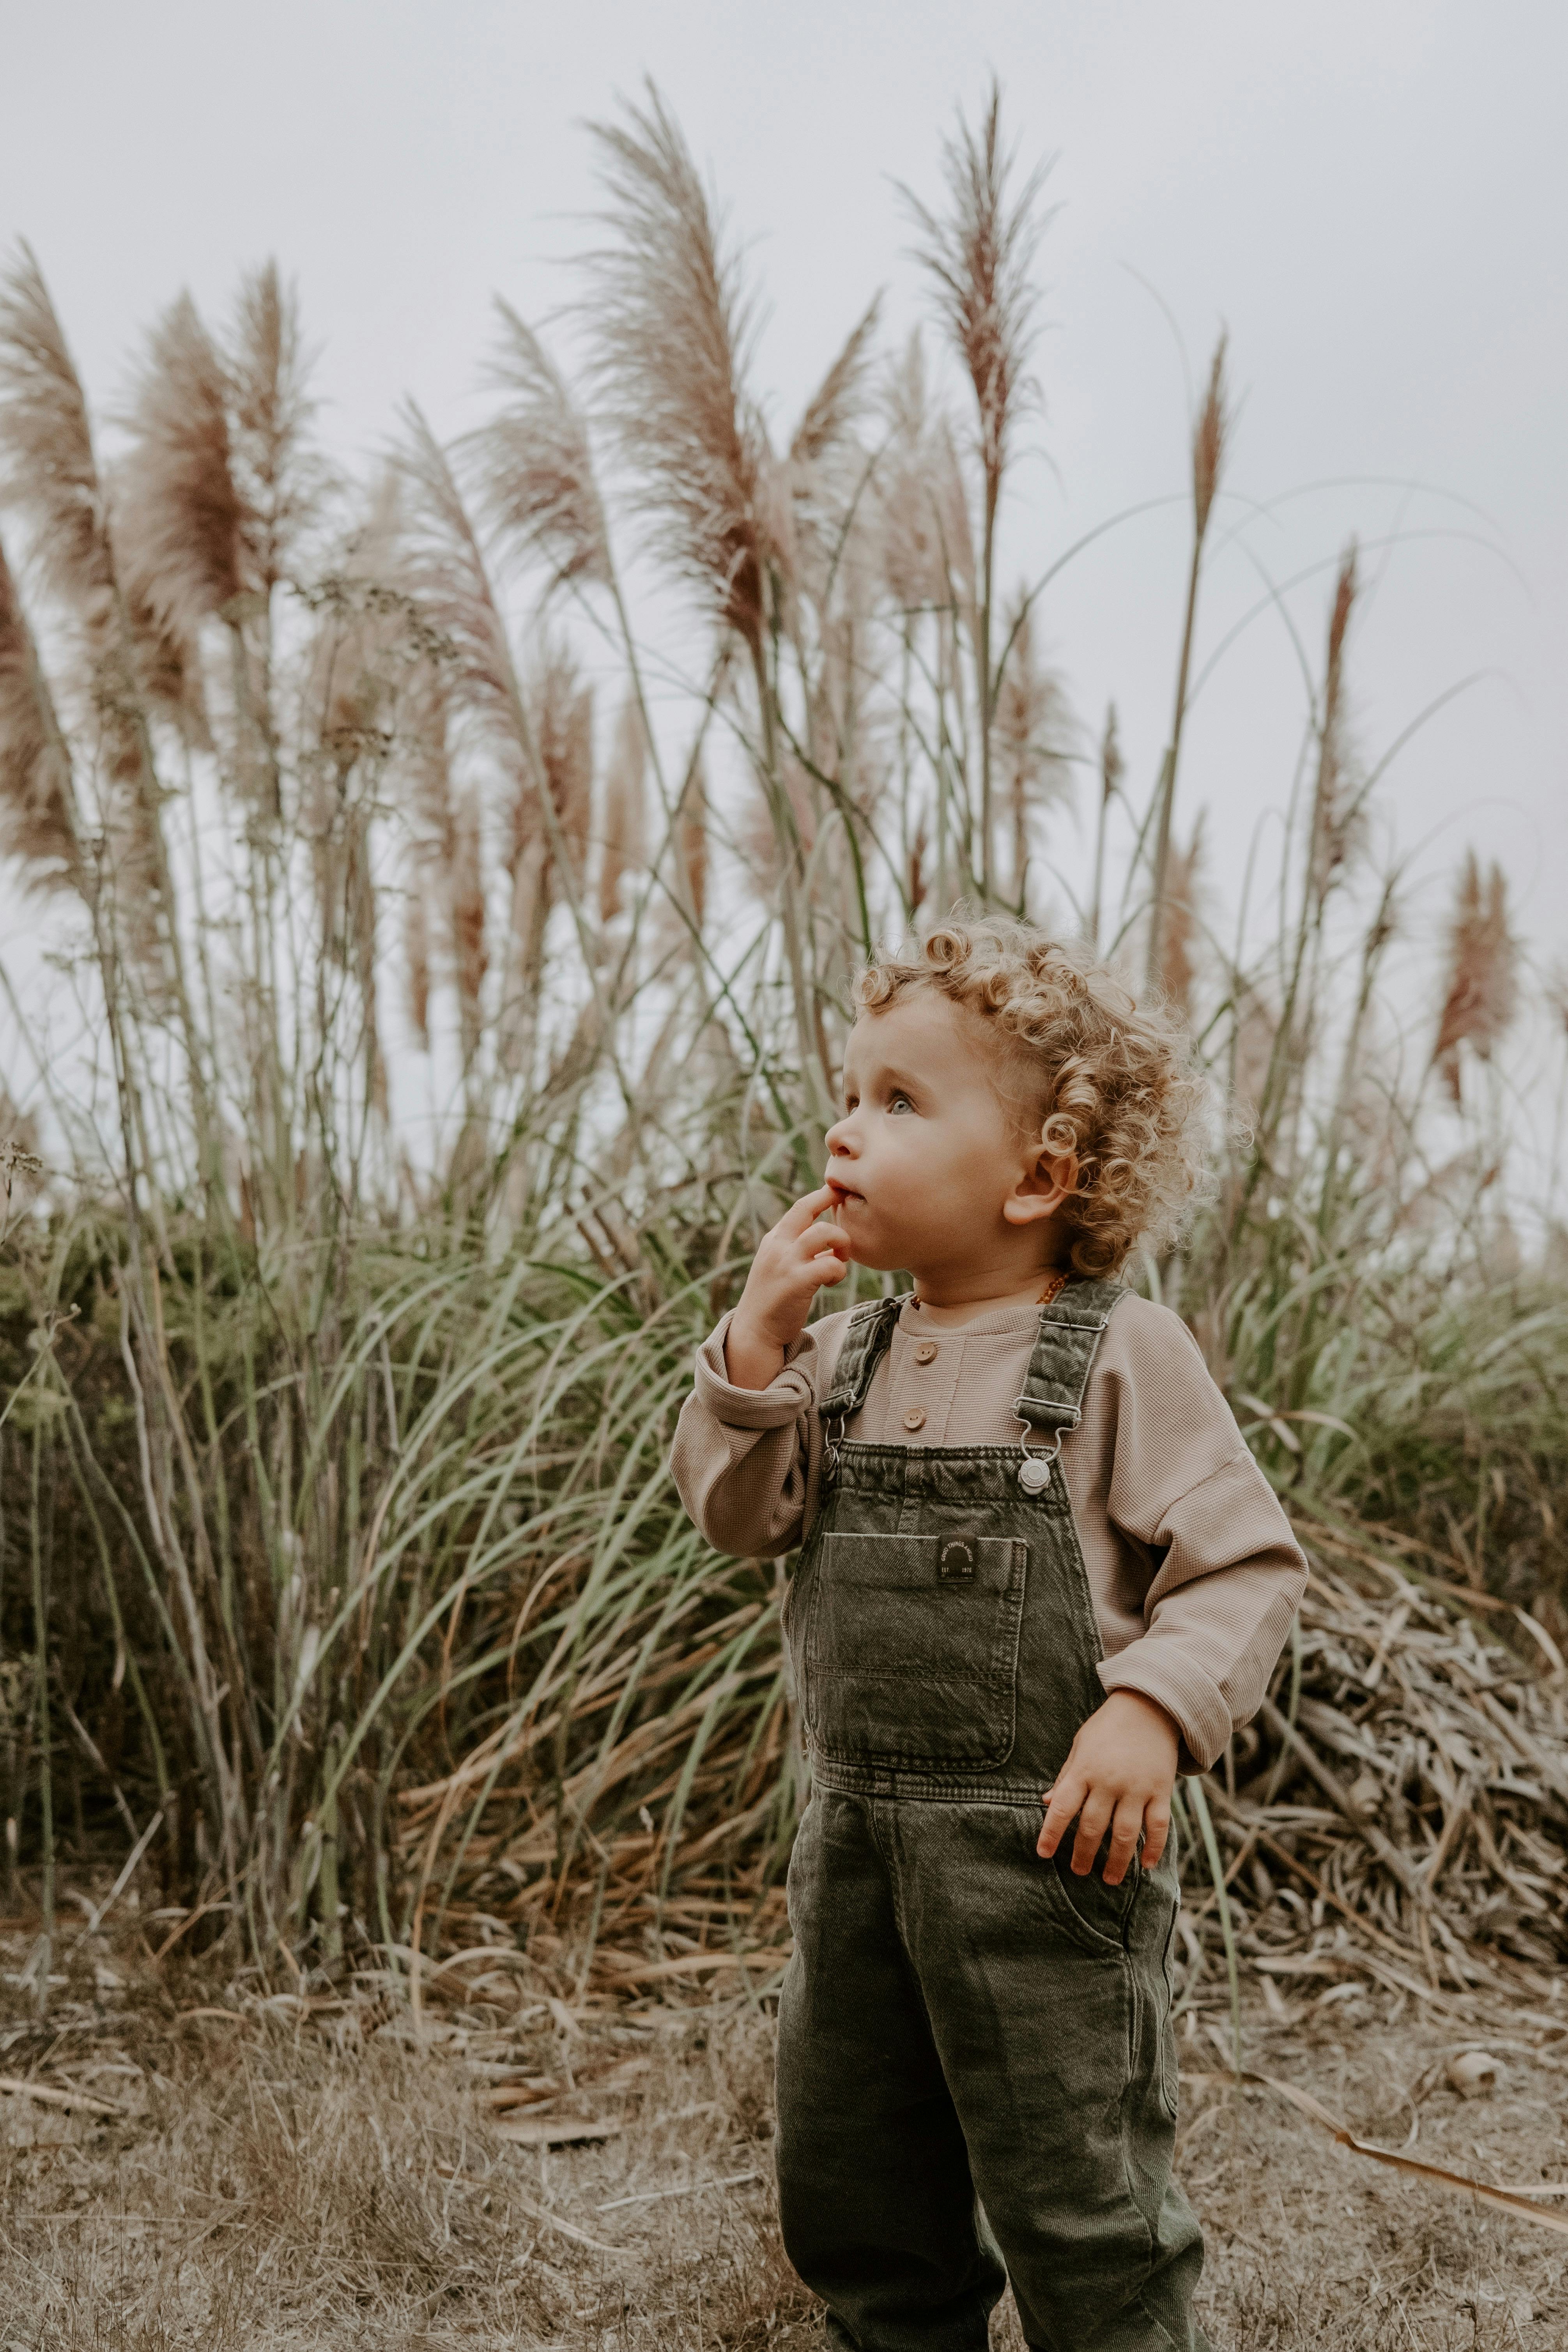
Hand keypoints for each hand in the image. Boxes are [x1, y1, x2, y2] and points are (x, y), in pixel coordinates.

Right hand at [724, 1185, 850, 1389]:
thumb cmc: (773, 1299)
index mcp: (774, 1239)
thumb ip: (796, 1249)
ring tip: (841, 1259)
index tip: (836, 1191)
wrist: (755, 1331)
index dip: (821, 1195)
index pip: (799, 1208)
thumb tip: (827, 1241)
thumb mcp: (778, 1265)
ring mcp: (786, 1262)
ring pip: (824, 1233)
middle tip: (847, 1209)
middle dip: (830, 1201)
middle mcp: (778, 1245)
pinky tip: (830, 1282)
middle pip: (807, 1208)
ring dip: (841, 1243)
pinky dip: (838, 1271)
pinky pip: (831, 1265)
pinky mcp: (796, 1282)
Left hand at [1036, 1690, 1179, 1885]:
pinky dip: (1153, 1848)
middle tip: (1079, 1871)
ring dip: (1117, 1861)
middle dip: (1084, 1854)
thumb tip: (1046, 1803)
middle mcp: (1109, 1781)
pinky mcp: (1162, 1790)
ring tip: (1109, 1879)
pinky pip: (1158, 1826)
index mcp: (1085, 1770)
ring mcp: (1137, 1788)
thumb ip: (1066, 1776)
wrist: (1151, 1706)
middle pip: (1093, 1827)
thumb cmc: (1108, 1728)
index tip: (1043, 1854)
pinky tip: (1146, 1865)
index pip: (1062, 1808)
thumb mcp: (1081, 1746)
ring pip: (1126, 1834)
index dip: (1051, 1833)